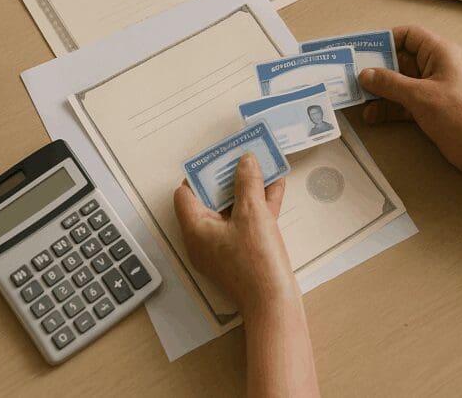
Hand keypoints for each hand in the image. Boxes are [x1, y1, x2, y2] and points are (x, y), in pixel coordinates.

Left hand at [173, 154, 297, 319]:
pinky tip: (276, 187)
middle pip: (210, 199)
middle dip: (228, 178)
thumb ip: (247, 182)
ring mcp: (224, 247)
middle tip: (242, 158)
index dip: (200, 174)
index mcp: (196, 229)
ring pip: (233, 209)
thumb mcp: (253, 213)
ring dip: (247, 189)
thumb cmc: (256, 263)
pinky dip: (259, 205)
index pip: (185, 194)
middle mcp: (205, 239)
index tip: (219, 160)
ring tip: (262, 166)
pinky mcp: (243, 253)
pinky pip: (247, 222)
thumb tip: (245, 161)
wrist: (274, 302)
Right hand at [359, 25, 461, 179]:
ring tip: (358, 98)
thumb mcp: (420, 96)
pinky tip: (373, 115)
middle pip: (401, 60)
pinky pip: (405, 102)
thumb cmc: (461, 116)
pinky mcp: (432, 108)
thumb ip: (390, 83)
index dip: (386, 40)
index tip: (363, 51)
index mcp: (441, 53)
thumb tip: (366, 74)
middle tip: (353, 76)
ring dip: (381, 91)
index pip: (409, 35)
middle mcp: (438, 67)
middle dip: (378, 69)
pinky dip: (390, 107)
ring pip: (401, 83)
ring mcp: (434, 88)